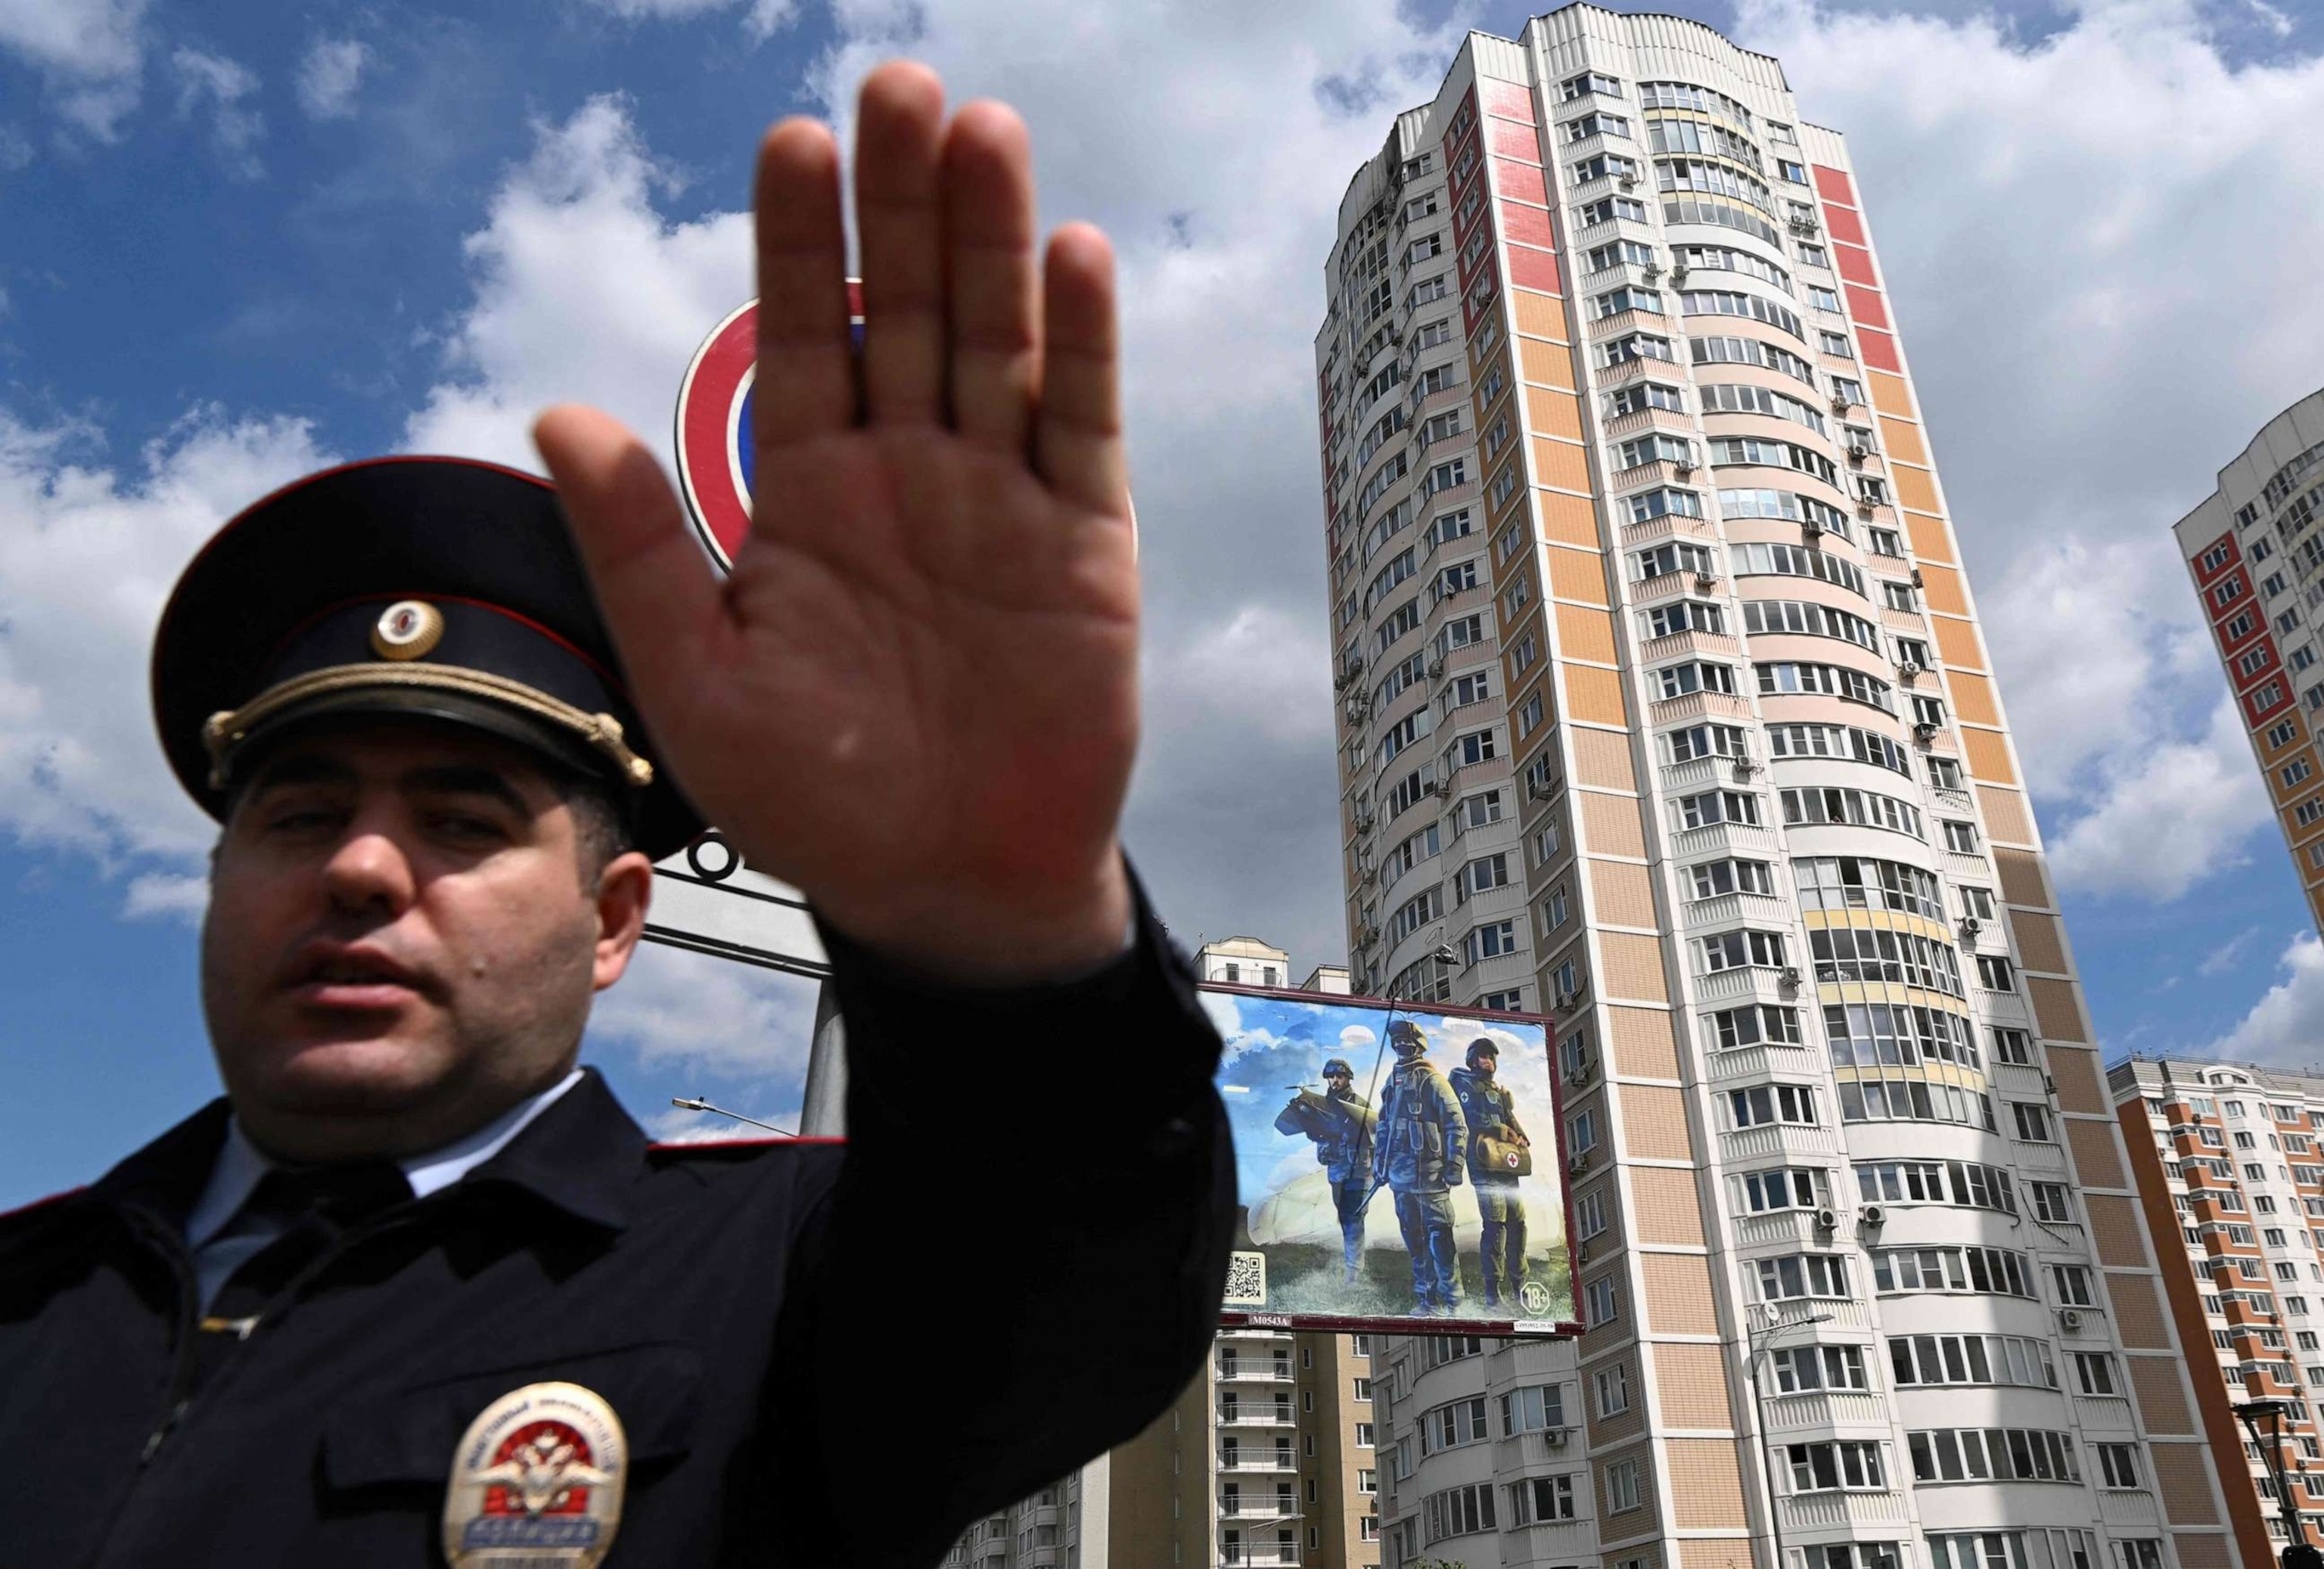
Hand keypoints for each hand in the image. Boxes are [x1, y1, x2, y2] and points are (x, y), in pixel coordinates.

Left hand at [534, 62, 1135, 984]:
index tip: (793, 141)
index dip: (799, 242)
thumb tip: (554, 412)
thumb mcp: (698, 681)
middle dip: (902, 202)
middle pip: (907, 308)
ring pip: (997, 344)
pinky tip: (1068, 257)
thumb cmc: (817, 798)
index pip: (800, 336)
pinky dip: (1078, 348)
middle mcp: (907, 472)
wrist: (950, 888)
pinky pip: (1080, 430)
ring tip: (981, 131)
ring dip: (991, 241)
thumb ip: (639, 548)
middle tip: (899, 84)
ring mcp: (1001, 499)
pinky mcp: (1086, 545)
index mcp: (809, 492)